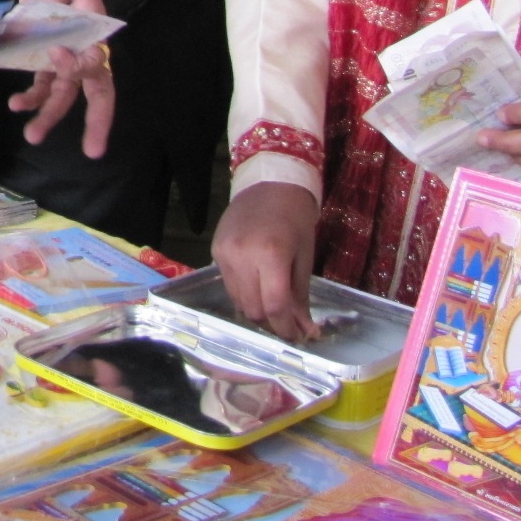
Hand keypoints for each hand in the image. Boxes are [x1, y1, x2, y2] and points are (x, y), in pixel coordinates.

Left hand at [8, 0, 113, 155]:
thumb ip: (51, 10)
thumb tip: (43, 38)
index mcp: (94, 33)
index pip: (95, 61)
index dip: (78, 66)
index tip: (56, 55)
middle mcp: (83, 51)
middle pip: (95, 92)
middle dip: (94, 122)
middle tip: (93, 150)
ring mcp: (64, 59)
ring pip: (63, 94)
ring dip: (49, 115)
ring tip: (33, 135)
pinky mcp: (44, 60)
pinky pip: (42, 84)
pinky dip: (30, 97)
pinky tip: (17, 105)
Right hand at [212, 181, 319, 340]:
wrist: (268, 183)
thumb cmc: (295, 218)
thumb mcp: (304, 257)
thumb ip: (300, 296)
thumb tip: (306, 331)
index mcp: (270, 254)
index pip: (274, 306)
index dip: (286, 329)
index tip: (298, 337)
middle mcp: (242, 255)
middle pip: (253, 309)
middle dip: (272, 324)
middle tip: (288, 326)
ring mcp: (224, 253)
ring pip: (238, 302)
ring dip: (257, 312)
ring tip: (274, 309)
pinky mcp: (215, 251)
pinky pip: (229, 286)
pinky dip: (244, 295)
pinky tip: (258, 290)